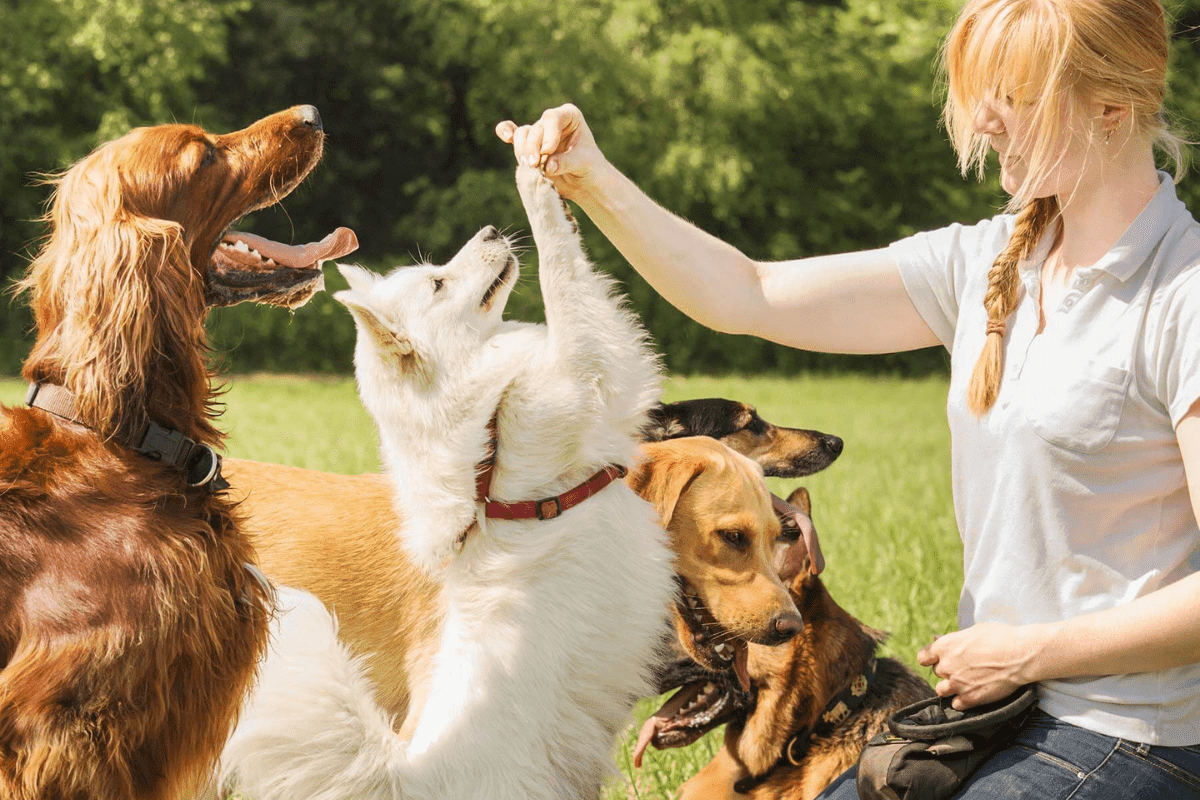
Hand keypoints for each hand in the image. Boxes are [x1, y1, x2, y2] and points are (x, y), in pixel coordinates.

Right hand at [495, 104, 603, 199]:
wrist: (584, 182)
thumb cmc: (590, 168)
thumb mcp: (583, 164)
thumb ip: (566, 162)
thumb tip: (548, 166)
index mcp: (569, 116)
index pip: (553, 118)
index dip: (548, 134)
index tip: (548, 152)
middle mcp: (552, 121)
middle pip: (536, 129)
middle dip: (533, 147)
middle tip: (534, 165)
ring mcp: (539, 132)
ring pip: (523, 135)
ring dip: (522, 151)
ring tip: (529, 167)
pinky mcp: (529, 146)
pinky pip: (514, 135)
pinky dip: (506, 132)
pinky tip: (504, 135)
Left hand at [917, 622, 1042, 709]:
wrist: (1020, 655)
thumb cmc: (1000, 637)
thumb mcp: (973, 631)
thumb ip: (953, 639)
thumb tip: (938, 639)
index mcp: (945, 647)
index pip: (923, 657)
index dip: (930, 658)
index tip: (935, 659)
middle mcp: (947, 666)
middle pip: (936, 672)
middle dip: (946, 671)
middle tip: (961, 668)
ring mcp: (957, 683)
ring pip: (941, 690)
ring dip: (949, 687)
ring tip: (962, 684)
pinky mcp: (970, 698)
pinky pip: (956, 704)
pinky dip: (961, 701)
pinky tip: (971, 694)